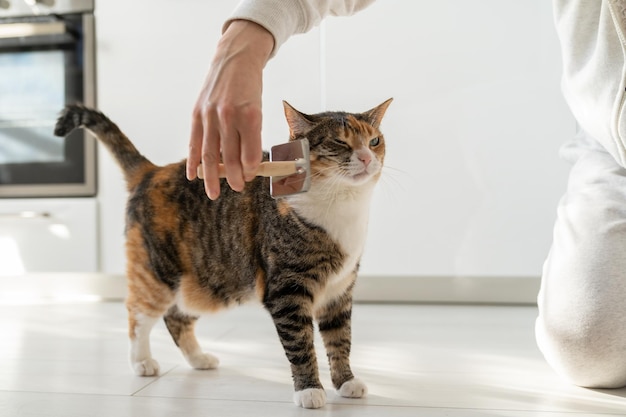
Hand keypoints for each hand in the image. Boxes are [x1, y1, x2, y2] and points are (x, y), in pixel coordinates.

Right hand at [187, 20, 273, 198]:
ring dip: (213, 177)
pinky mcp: (196, 113)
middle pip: (230, 157)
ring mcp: (210, 115)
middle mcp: (229, 116)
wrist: (234, 59)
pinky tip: (194, 175)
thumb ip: (251, 136)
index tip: (250, 176)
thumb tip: (246, 166)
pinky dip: (193, 161)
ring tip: (215, 192)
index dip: (250, 170)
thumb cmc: (250, 88)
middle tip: (238, 187)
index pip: (250, 153)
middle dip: (234, 177)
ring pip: (210, 154)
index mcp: (250, 115)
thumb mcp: (258, 110)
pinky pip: (194, 143)